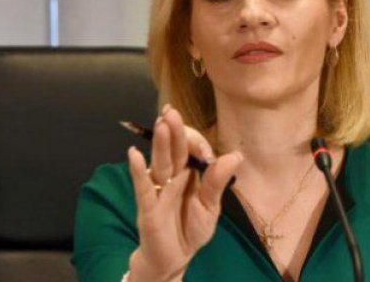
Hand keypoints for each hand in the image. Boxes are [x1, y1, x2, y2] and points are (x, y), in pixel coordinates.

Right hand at [126, 105, 242, 281]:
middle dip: (174, 131)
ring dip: (160, 144)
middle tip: (171, 111)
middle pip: (174, 151)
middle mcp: (172, 177)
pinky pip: (143, 188)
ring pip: (160, 163)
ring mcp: (159, 191)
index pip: (192, 151)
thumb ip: (218, 183)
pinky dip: (138, 172)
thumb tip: (236, 156)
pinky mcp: (148, 208)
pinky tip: (133, 154)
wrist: (176, 258)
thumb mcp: (210, 207)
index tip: (200, 141)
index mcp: (189, 174)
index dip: (195, 142)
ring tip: (161, 122)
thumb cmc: (191, 228)